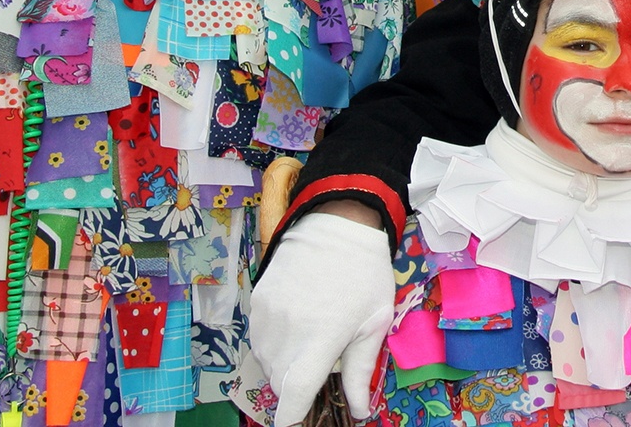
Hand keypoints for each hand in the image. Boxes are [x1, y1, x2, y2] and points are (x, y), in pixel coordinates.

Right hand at [249, 211, 394, 422]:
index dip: (290, 416)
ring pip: (266, 361)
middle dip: (295, 386)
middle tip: (319, 366)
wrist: (337, 223)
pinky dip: (273, 343)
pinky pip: (259, 337)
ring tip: (309, 340)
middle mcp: (287, 330)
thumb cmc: (364, 275)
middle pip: (279, 382)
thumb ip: (361, 371)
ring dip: (283, 364)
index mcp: (321, 338)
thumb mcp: (373, 323)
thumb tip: (361, 410)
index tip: (295, 420)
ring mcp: (268, 314)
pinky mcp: (257, 299)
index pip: (294, 394)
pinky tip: (295, 325)